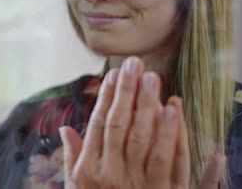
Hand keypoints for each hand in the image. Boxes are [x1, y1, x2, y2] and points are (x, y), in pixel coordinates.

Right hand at [59, 57, 224, 188]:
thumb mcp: (76, 188)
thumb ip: (72, 157)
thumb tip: (65, 128)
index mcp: (88, 170)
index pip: (98, 126)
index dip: (107, 98)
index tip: (115, 74)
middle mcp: (110, 174)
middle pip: (120, 127)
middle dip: (128, 94)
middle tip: (136, 64)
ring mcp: (137, 185)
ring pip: (144, 141)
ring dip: (150, 108)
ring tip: (155, 80)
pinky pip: (171, 164)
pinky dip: (175, 137)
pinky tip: (176, 112)